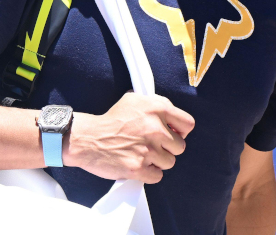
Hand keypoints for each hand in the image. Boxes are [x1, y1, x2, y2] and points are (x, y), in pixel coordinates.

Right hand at [64, 92, 194, 183]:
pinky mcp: (138, 168)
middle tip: (151, 146)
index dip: (181, 131)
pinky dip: (148, 173)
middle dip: (167, 148)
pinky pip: (157, 176)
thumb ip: (157, 105)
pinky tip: (138, 164)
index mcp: (157, 109)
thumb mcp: (134, 100)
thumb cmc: (111, 120)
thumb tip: (174, 118)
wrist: (87, 138)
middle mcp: (155, 128)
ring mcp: (147, 149)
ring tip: (142, 154)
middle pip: (180, 147)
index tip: (172, 134)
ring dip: (157, 161)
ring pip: (169, 162)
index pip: (188, 124)